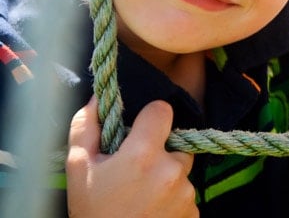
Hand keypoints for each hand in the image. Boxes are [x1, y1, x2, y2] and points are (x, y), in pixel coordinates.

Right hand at [66, 97, 197, 216]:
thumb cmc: (92, 215)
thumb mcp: (78, 170)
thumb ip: (86, 127)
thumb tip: (97, 97)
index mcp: (144, 154)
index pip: (163, 110)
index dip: (150, 117)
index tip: (138, 131)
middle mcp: (171, 170)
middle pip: (175, 141)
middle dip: (159, 151)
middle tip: (135, 173)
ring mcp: (186, 194)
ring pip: (181, 169)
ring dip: (166, 176)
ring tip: (141, 197)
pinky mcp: (195, 214)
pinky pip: (187, 193)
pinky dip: (173, 198)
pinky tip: (152, 212)